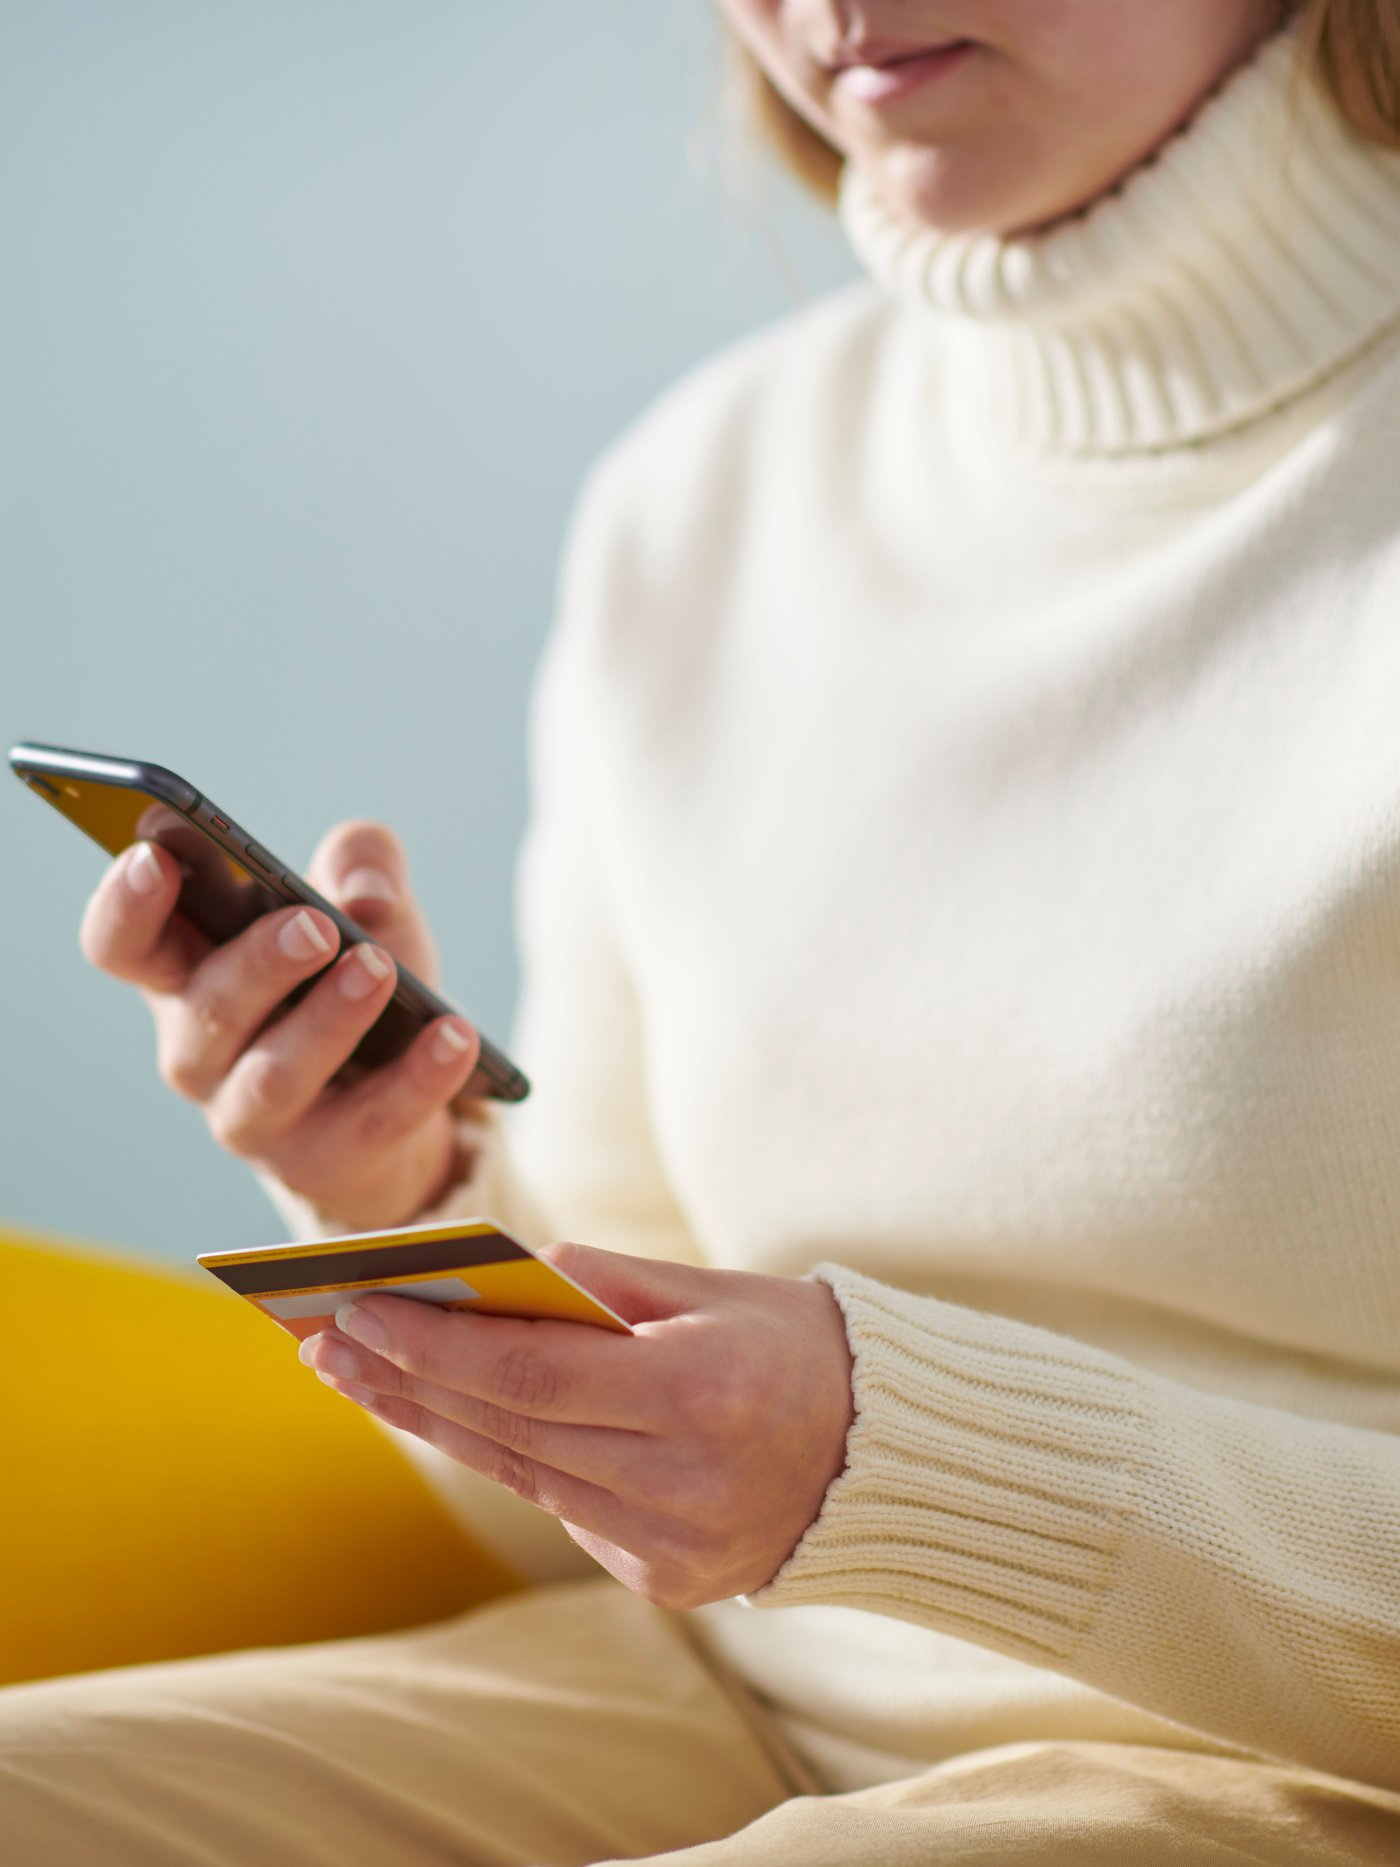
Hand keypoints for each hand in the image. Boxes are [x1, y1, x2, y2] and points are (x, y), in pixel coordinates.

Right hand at [79, 820, 482, 1231]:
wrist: (396, 1094)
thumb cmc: (348, 978)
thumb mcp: (357, 903)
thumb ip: (358, 860)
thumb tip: (368, 894)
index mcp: (186, 973)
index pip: (122, 944)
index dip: (125, 905)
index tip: (156, 856)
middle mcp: (200, 1051)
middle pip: (207, 1009)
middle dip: (260, 963)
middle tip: (317, 926)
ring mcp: (252, 1117)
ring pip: (276, 1076)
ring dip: (330, 1020)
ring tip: (378, 969)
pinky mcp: (322, 1163)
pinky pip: (371, 1121)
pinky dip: (418, 1078)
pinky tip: (456, 1035)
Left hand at [299, 1244, 855, 1608]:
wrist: (882, 1453)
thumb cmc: (791, 1345)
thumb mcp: (708, 1289)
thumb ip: (597, 1282)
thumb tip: (485, 1274)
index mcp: (700, 1397)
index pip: (532, 1375)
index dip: (435, 1345)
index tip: (356, 1310)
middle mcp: (684, 1485)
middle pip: (508, 1432)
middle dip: (408, 1382)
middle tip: (325, 1343)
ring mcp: (673, 1547)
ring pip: (522, 1476)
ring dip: (435, 1422)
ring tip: (363, 1375)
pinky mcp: (666, 1581)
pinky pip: (563, 1508)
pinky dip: (507, 1458)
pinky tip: (450, 1416)